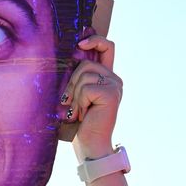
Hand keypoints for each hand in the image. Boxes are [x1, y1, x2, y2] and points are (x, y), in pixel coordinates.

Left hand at [63, 36, 122, 160]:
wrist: (89, 145)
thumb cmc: (78, 123)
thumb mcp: (75, 95)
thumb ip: (76, 77)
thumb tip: (70, 54)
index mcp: (106, 77)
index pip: (107, 47)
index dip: (94, 39)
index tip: (80, 44)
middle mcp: (114, 78)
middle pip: (86, 63)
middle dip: (71, 83)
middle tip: (71, 104)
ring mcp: (115, 84)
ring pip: (84, 74)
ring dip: (74, 95)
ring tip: (79, 111)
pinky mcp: (112, 93)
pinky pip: (86, 87)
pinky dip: (79, 101)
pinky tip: (84, 114)